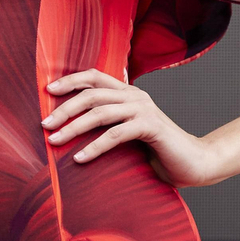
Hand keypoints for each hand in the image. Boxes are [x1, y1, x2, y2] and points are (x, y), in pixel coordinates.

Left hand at [42, 68, 224, 187]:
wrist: (195, 163)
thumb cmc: (158, 152)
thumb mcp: (128, 134)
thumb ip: (109, 126)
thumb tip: (70, 130)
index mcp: (129, 93)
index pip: (95, 77)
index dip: (71, 80)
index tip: (48, 90)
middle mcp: (136, 96)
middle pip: (92, 94)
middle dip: (64, 108)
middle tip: (44, 124)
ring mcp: (144, 110)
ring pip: (100, 112)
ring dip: (73, 127)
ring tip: (53, 141)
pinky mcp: (151, 127)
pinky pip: (116, 134)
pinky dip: (94, 147)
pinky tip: (79, 159)